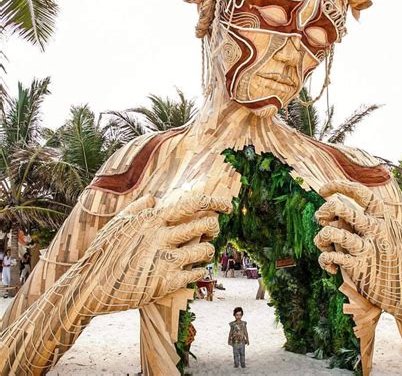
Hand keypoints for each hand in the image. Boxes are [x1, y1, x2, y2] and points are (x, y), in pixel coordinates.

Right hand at [0, 192, 231, 372]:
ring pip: (205, 250)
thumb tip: (154, 197)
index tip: (226, 205)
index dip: (215, 202)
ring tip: (204, 250)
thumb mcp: (118, 223)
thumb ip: (139, 207)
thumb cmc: (104, 252)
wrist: (91, 286)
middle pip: (205, 224)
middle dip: (214, 225)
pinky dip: (200, 270)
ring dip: (209, 249)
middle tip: (212, 230)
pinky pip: (196, 274)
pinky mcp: (166, 283)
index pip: (193, 204)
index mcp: (153, 219)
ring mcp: (165, 260)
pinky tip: (195, 269)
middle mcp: (162, 237)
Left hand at [313, 180, 401, 316]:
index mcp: (385, 220)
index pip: (361, 193)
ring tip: (322, 244)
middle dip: (324, 210)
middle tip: (321, 219)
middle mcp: (375, 230)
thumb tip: (364, 207)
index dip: (338, 186)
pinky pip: (331, 256)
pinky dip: (324, 259)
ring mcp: (367, 249)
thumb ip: (383, 222)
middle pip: (340, 208)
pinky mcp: (359, 268)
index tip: (322, 190)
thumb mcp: (401, 236)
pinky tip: (329, 265)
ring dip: (320, 237)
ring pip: (331, 232)